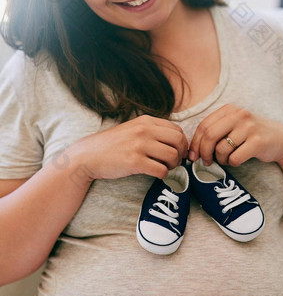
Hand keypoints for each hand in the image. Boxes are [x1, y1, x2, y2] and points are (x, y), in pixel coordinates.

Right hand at [71, 115, 187, 180]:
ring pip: (172, 155)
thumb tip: (176, 141)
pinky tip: (156, 174)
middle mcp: (144, 130)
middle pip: (179, 140)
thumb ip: (152, 131)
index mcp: (146, 121)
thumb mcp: (133, 129)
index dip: (182, 143)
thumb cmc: (112, 145)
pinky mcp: (135, 162)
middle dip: (181, 153)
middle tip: (174, 162)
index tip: (177, 152)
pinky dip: (163, 174)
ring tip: (165, 168)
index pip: (177, 129)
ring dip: (173, 165)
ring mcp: (139, 145)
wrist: (88, 155)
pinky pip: (161, 170)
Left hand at [188, 104, 282, 166]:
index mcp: (229, 110)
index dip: (195, 143)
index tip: (192, 155)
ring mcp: (249, 128)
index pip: (203, 125)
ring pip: (221, 149)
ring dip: (220, 159)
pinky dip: (232, 163)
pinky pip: (235, 158)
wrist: (280, 139)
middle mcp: (239, 115)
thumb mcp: (233, 125)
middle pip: (209, 135)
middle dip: (203, 152)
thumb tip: (192, 151)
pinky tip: (238, 160)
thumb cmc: (250, 135)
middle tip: (205, 162)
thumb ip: (214, 132)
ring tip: (227, 159)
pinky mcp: (258, 142)